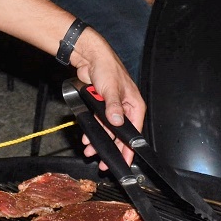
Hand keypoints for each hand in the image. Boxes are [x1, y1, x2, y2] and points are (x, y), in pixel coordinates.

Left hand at [71, 29, 145, 167]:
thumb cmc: (106, 67)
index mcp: (134, 105)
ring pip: (107, 131)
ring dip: (99, 141)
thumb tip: (116, 122)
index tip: (125, 161)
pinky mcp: (100, 106)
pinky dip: (92, 131)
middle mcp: (125, 108)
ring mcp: (112, 108)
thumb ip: (113, 107)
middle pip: (120, 135)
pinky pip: (98, 123)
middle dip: (112, 149)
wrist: (89, 57)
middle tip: (104, 163)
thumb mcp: (111, 89)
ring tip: (90, 151)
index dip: (129, 148)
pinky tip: (86, 138)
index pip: (134, 132)